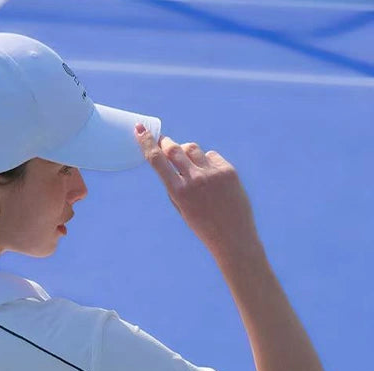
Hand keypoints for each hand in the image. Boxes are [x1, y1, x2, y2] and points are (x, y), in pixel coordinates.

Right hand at [135, 125, 259, 257]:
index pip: (158, 161)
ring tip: (190, 167)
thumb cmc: (204, 226)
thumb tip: (171, 159)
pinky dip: (207, 162)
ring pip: (192, 149)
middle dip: (166, 144)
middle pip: (174, 149)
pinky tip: (211, 178)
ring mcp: (212, 173)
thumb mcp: (182, 209)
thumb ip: (175, 185)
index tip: (140, 130)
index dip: (147, 143)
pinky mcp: (228, 170)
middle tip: (163, 142)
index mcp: (179, 193)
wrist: (233, 237)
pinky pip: (211, 156)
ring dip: (186, 153)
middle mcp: (195, 179)